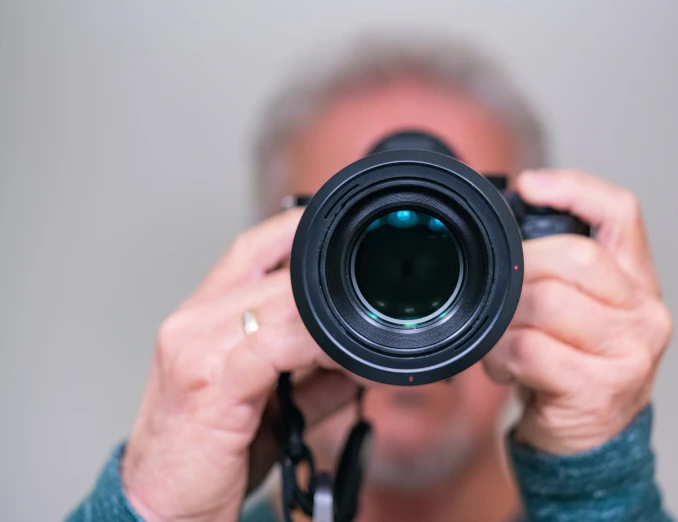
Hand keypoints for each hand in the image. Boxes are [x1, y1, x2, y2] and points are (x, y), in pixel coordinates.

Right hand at [122, 209, 361, 521]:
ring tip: (368, 337)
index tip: (344, 236)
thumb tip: (361, 366)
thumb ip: (310, 378)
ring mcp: (195, 349)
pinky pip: (274, 348)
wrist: (159, 509)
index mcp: (201, 318)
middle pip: (271, 268)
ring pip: (280, 303)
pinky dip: (319, 348)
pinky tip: (348, 362)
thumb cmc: (205, 455)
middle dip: (328, 278)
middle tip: (378, 295)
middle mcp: (191, 323)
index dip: (299, 232)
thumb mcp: (265, 406)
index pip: (251, 250)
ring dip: (332, 316)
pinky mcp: (208, 384)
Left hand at [483, 170, 672, 454]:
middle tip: (499, 293)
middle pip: (574, 257)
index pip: (621, 214)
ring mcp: (629, 353)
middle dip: (521, 270)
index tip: (530, 185)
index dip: (575, 188)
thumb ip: (559, 272)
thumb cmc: (573, 367)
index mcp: (638, 282)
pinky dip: (501, 355)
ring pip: (545, 302)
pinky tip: (505, 367)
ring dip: (505, 320)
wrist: (586, 441)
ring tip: (501, 338)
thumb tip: (505, 231)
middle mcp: (644, 313)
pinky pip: (530, 349)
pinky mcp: (600, 389)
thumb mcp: (578, 312)